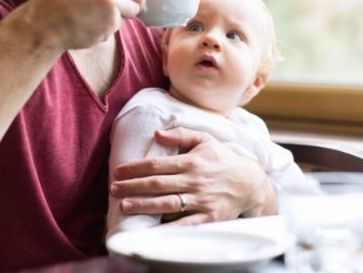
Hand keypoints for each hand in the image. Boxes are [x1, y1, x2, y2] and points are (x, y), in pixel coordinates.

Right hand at [19, 0, 147, 50]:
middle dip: (133, 0)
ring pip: (135, 8)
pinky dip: (110, 27)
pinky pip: (121, 24)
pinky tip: (91, 25)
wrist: (41, 23)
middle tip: (116, 6)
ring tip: (98, 15)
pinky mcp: (110, 20)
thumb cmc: (59, 0)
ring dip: (122, 15)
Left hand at [110, 128, 276, 224]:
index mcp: (191, 161)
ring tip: (124, 205)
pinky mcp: (208, 217)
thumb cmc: (223, 159)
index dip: (135, 168)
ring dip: (144, 205)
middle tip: (113, 188)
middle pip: (158, 184)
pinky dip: (168, 228)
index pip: (157, 164)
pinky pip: (185, 224)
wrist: (249, 183)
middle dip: (133, 186)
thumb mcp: (205, 139)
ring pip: (168, 203)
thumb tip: (158, 132)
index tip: (118, 171)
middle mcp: (195, 180)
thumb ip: (181, 134)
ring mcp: (201, 200)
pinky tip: (151, 230)